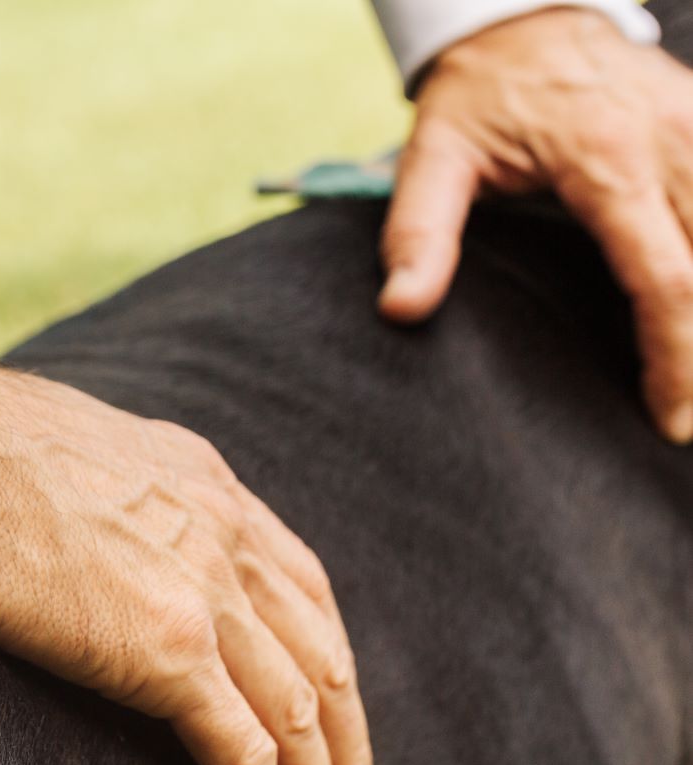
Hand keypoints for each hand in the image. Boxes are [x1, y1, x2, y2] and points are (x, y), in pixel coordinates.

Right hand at [0, 337, 373, 764]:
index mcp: (208, 487)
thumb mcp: (70, 447)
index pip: (305, 592)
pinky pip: (245, 755)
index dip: (327, 669)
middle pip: (327, 663)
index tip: (324, 725)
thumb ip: (110, 495)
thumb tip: (82, 529)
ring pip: (303, 720)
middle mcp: (228, 536)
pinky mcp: (166, 650)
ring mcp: (205, 593)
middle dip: (344, 751)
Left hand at [381, 8, 692, 443]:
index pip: (664, 278)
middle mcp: (674, 144)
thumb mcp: (431, 158)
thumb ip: (417, 234)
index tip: (668, 418)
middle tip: (683, 423)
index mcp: (608, 162)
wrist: (525, 18)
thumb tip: (401, 309)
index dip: (675, 356)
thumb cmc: (480, 95)